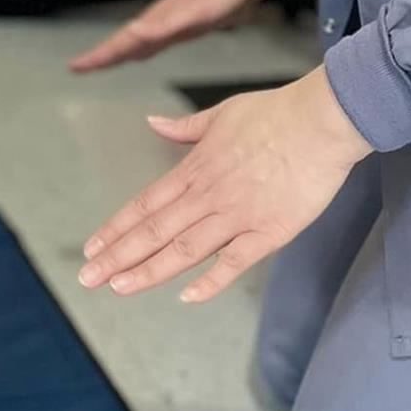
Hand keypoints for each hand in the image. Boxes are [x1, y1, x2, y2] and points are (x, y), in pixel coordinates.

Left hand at [70, 0, 305, 74]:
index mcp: (162, 24)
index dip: (104, 56)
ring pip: (144, 32)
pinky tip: (138, 33)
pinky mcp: (197, 8)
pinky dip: (153, 30)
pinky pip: (173, 22)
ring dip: (120, 44)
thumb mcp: (194, 24)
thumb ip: (171, 34)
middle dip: (103, 55)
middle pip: (128, 40)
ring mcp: (179, 11)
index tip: (78, 67)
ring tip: (97, 57)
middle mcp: (164, 16)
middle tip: (76, 67)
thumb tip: (148, 47)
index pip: (128, 44)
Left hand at [78, 70, 370, 302]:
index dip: (116, 228)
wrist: (322, 120)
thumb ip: (184, 128)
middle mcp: (208, 195)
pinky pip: (234, 263)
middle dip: (118, 256)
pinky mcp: (270, 232)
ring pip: (183, 249)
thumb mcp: (221, 113)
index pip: (145, 204)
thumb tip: (153, 123)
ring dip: (148, 270)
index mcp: (195, 169)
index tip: (92, 247)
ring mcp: (237, 216)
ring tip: (118, 287)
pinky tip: (186, 297)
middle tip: (88, 278)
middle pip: (155, 231)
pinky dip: (210, 281)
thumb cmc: (276, 113)